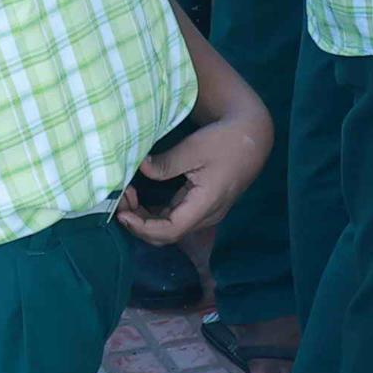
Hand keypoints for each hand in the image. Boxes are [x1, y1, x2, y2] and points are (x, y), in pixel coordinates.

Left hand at [116, 88, 271, 250]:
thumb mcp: (194, 148)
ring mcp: (204, 213)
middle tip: (120, 198)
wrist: (252, 138)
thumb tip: (140, 168)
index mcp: (205, 205)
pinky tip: (138, 196)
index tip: (121, 212)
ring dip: (144, 218)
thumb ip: (166, 163)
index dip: (142, 227)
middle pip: (167, 235)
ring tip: (126, 194)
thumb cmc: (226, 141)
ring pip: (169, 228)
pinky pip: (173, 218)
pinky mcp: (201, 206)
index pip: (170, 231)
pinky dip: (153, 212)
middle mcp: (206, 216)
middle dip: (138, 223)